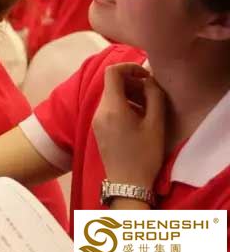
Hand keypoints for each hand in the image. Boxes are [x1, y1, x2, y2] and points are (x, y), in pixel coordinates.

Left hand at [92, 63, 165, 188]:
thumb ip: (154, 96)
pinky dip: (123, 105)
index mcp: (111, 107)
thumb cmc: (144, 155)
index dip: (130, 68)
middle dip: (132, 83)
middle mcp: (99, 111)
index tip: (146, 76)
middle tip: (152, 94)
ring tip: (148, 108)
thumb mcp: (155, 124)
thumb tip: (149, 80)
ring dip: (129, 95)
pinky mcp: (98, 129)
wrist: (127, 184)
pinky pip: (109, 108)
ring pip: (111, 96)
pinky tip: (138, 118)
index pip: (112, 72)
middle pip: (112, 84)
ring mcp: (96, 120)